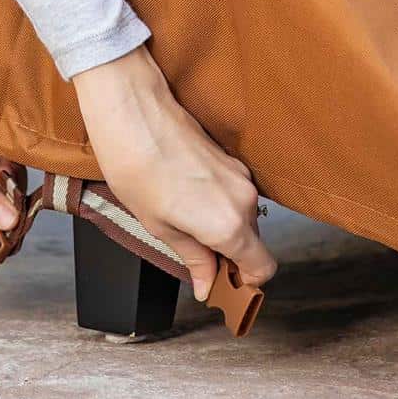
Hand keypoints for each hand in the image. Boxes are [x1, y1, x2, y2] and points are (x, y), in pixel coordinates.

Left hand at [73, 46, 276, 300]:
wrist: (134, 112)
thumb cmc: (137, 167)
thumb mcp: (159, 227)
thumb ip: (193, 258)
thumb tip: (206, 285)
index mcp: (229, 225)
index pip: (263, 268)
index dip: (245, 283)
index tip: (223, 286)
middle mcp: (245, 200)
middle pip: (252, 242)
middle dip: (229, 255)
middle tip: (193, 258)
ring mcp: (240, 175)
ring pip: (243, 217)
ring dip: (221, 228)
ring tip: (180, 222)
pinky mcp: (231, 158)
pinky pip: (234, 195)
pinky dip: (217, 206)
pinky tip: (183, 198)